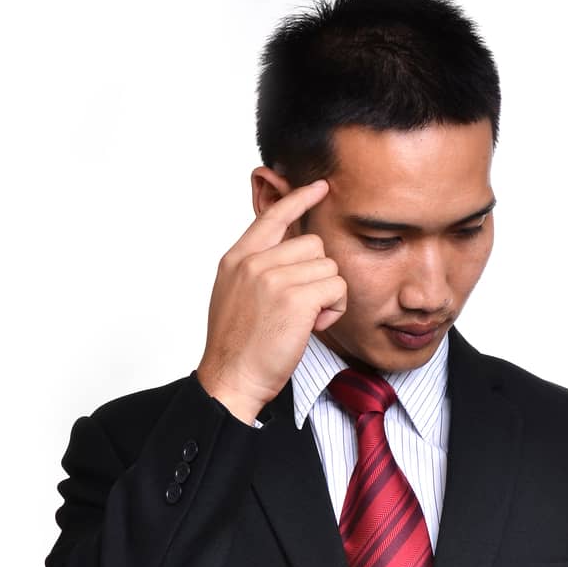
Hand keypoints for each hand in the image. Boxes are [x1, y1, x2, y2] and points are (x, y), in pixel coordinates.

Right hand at [196, 179, 346, 422]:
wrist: (231, 378)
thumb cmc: (237, 347)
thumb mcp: (234, 296)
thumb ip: (256, 270)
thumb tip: (289, 256)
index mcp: (236, 259)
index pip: (272, 216)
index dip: (299, 199)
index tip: (321, 187)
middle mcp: (253, 262)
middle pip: (312, 244)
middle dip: (318, 275)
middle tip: (303, 307)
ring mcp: (273, 277)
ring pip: (328, 267)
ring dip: (328, 295)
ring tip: (305, 320)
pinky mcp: (295, 298)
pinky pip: (336, 288)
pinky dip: (333, 310)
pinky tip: (313, 327)